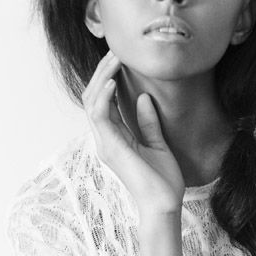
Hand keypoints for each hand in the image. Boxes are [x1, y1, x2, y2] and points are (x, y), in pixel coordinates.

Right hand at [82, 50, 185, 215]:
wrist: (164, 204)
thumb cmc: (163, 182)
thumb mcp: (158, 145)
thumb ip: (149, 122)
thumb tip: (143, 98)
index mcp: (115, 139)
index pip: (105, 102)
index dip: (109, 79)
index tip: (123, 59)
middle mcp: (105, 139)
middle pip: (93, 97)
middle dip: (103, 72)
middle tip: (117, 51)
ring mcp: (105, 143)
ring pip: (91, 101)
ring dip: (102, 77)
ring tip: (115, 58)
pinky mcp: (110, 147)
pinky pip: (99, 115)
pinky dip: (103, 96)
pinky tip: (112, 81)